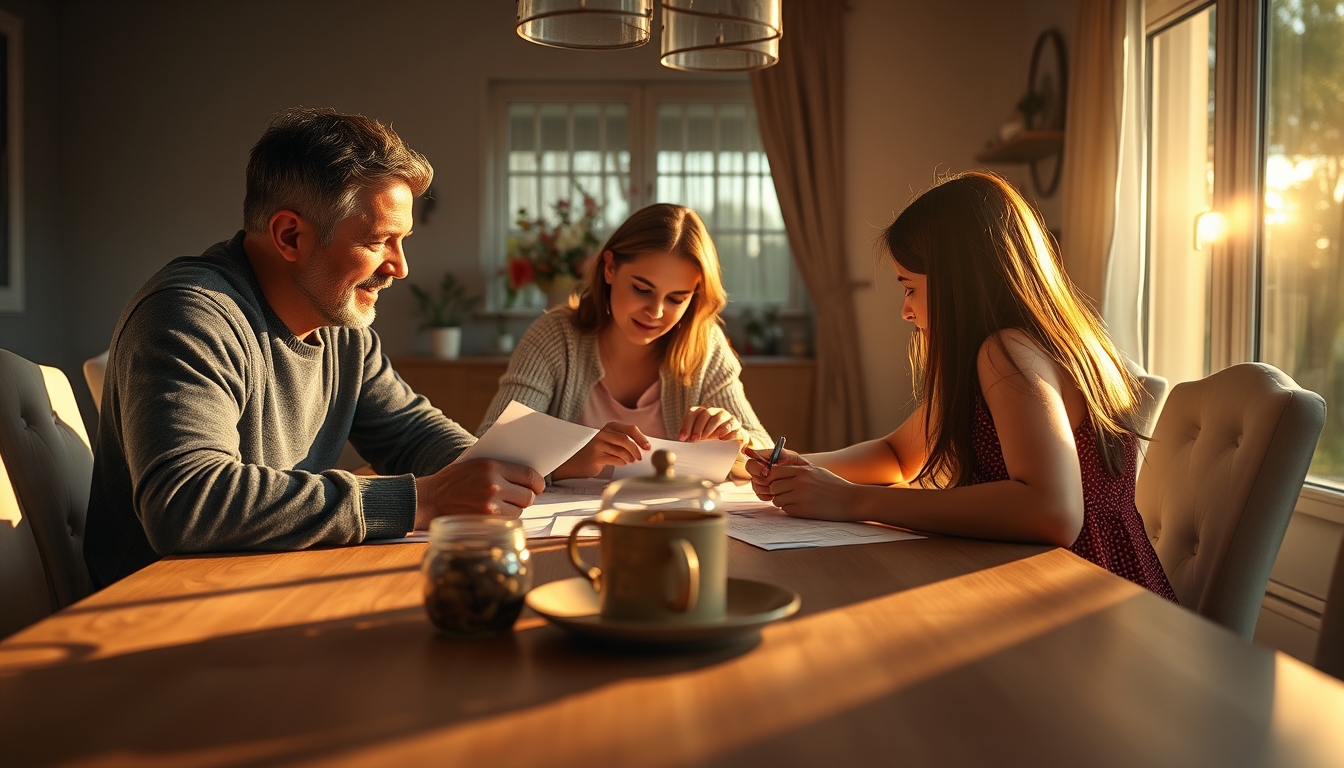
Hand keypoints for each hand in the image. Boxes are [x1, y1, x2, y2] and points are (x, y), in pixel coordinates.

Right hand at [414, 459, 543, 529]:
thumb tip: (527, 470)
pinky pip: (507, 521)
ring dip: (515, 509)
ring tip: (504, 505)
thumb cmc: (453, 480)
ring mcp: (490, 505)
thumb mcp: (475, 462)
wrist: (429, 499)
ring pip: (519, 511)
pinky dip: (505, 519)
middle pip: (528, 496)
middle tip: (522, 497)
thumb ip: (499, 465)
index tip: (538, 486)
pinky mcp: (485, 521)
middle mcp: (493, 485)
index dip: (538, 483)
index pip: (530, 475)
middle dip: (528, 497)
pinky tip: (495, 514)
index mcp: (492, 466)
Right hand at [552, 421, 650, 479]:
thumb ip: (627, 441)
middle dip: (636, 449)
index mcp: (611, 426)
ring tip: (630, 461)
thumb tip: (645, 447)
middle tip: (640, 458)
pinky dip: (621, 462)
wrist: (580, 463)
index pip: (630, 429)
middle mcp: (604, 432)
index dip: (641, 438)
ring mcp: (598, 443)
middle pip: (625, 439)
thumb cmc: (601, 453)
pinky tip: (621, 463)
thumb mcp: (613, 442)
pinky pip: (614, 459)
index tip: (648, 447)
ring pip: (620, 450)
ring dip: (629, 458)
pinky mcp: (595, 455)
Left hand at [679, 406, 746, 444]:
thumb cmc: (711, 441)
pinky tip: (721, 439)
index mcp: (703, 413)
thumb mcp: (700, 439)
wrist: (731, 444)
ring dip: (710, 428)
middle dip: (698, 428)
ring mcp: (726, 417)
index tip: (682, 438)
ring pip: (718, 417)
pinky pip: (731, 425)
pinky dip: (726, 431)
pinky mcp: (736, 425)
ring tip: (706, 439)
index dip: (686, 424)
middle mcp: (714, 412)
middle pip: (705, 414)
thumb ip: (691, 438)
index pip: (693, 412)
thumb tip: (682, 443)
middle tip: (694, 440)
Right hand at [744, 446, 809, 501]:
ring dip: (764, 488)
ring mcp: (762, 480)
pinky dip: (766, 496)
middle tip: (770, 483)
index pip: (752, 460)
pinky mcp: (765, 491)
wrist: (809, 481)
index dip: (756, 467)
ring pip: (755, 485)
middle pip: (751, 473)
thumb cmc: (801, 466)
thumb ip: (780, 454)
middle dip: (760, 479)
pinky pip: (760, 495)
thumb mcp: (793, 458)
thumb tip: (766, 454)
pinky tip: (774, 495)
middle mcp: (762, 468)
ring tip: (776, 489)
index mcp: (766, 458)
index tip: (766, 471)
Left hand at [755, 462, 859, 520]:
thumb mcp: (816, 471)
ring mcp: (801, 497)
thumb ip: (798, 470)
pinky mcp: (803, 511)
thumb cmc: (833, 485)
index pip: (774, 471)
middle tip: (785, 493)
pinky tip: (801, 507)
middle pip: (773, 487)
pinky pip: (786, 510)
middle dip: (776, 491)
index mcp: (803, 471)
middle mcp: (800, 482)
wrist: (850, 500)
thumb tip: (777, 471)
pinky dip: (790, 509)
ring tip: (793, 501)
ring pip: (777, 500)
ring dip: (782, 502)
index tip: (777, 482)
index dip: (773, 478)